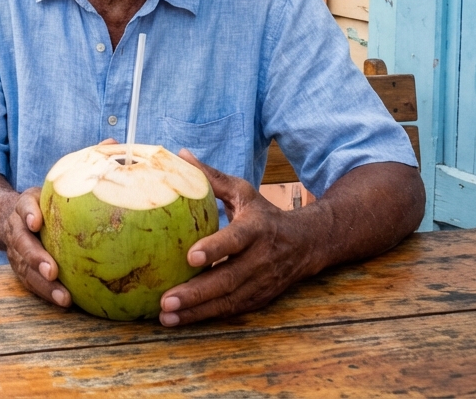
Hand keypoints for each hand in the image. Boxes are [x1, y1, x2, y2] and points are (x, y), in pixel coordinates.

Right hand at [6, 138, 117, 308]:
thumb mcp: (56, 180)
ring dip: (43, 285)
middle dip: (35, 258)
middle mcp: (18, 230)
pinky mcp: (22, 269)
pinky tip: (67, 303)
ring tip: (63, 298)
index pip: (22, 205)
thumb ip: (82, 165)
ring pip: (25, 270)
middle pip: (21, 245)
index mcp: (25, 205)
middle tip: (53, 270)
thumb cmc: (43, 199)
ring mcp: (17, 252)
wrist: (6, 217)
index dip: (27, 213)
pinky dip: (46, 294)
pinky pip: (32, 284)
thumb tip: (115, 143)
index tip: (35, 220)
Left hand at [158, 150, 318, 326]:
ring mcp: (261, 283)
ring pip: (228, 301)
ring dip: (197, 311)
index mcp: (255, 229)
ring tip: (167, 316)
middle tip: (166, 300)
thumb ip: (212, 177)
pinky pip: (231, 310)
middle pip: (228, 279)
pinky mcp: (259, 299)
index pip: (234, 240)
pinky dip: (207, 317)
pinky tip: (181, 320)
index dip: (214, 249)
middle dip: (196, 292)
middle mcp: (260, 259)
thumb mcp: (243, 192)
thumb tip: (180, 155)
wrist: (309, 243)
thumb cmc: (265, 214)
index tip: (190, 257)